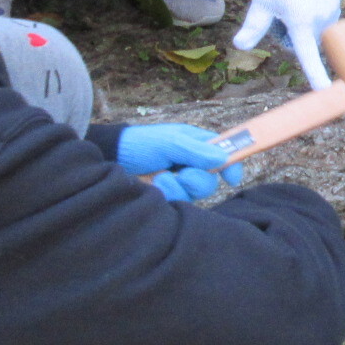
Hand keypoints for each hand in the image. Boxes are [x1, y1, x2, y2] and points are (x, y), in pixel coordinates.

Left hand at [118, 122, 245, 200]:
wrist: (112, 159)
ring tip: (161, 178)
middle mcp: (192, 164)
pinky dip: (168, 194)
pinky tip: (155, 185)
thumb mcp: (170, 142)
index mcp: (197, 145)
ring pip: (196, 194)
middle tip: (182, 173)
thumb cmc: (140, 143)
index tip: (232, 178)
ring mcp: (180, 182)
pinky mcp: (169, 196)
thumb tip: (223, 159)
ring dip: (179, 186)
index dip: (232, 165)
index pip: (223, 154)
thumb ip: (196, 151)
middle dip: (197, 180)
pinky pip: (179, 202)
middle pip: (211, 180)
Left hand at [234, 0, 342, 87]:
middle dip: (293, 37)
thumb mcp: (261, 1)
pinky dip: (314, 16)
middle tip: (281, 14)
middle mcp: (320, 19)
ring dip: (305, 27)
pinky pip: (324, 21)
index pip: (307, 54)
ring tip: (294, 2)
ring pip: (316, 33)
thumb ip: (253, 27)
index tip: (323, 89)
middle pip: (306, 43)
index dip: (314, 73)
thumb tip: (240, 46)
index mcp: (301, 21)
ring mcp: (332, 11)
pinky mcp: (337, 4)